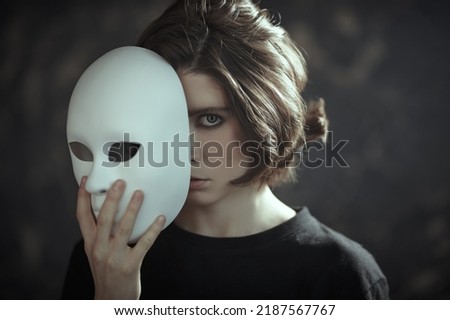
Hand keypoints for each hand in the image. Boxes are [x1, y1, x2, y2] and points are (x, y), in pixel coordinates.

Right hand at [76, 176, 165, 298]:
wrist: (111, 299)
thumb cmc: (107, 272)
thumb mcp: (96, 252)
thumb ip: (100, 233)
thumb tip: (109, 207)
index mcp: (90, 243)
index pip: (81, 216)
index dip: (82, 197)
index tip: (85, 179)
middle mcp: (99, 248)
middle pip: (103, 218)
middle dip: (111, 199)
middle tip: (120, 182)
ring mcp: (114, 257)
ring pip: (123, 228)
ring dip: (132, 209)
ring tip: (140, 194)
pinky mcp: (130, 265)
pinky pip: (143, 244)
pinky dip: (152, 230)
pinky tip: (160, 219)